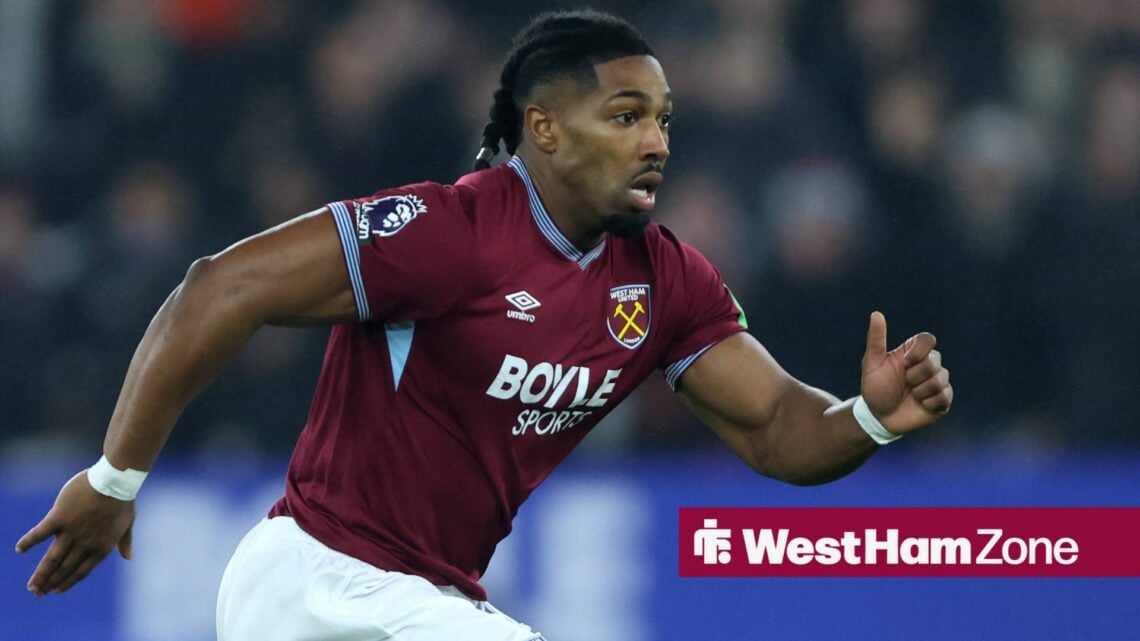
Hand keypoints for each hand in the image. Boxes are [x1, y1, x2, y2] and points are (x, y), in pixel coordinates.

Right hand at [15, 470, 135, 595]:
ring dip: (40, 574)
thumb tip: (128, 557)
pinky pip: (39, 533)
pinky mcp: (59, 517)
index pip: (81, 571)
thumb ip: (124, 541)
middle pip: (64, 568)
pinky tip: (19, 549)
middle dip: (50, 582)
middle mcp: (85, 544)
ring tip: (31, 586)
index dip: (68, 582)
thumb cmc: (122, 500)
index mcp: (101, 547)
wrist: (115, 481)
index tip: (57, 591)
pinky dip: (28, 542)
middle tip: (37, 593)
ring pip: (52, 559)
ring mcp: (71, 532)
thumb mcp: (127, 523)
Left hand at [860, 311, 952, 433]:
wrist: (879, 417)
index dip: (919, 352)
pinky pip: (945, 397)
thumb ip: (876, 339)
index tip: (905, 363)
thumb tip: (876, 313)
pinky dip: (929, 403)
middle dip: (915, 375)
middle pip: (935, 361)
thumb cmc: (875, 387)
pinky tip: (920, 405)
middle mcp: (928, 365)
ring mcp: (937, 383)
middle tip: (904, 384)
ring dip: (920, 391)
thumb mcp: (872, 363)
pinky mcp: (943, 400)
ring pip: (940, 380)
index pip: (928, 339)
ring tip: (911, 395)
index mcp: (913, 353)